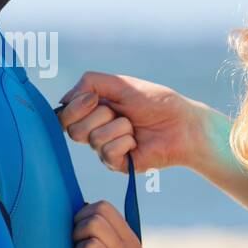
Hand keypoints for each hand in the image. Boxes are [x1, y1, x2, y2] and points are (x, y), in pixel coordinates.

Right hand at [57, 71, 203, 173]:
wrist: (183, 124)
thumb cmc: (156, 102)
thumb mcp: (121, 83)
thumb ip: (90, 82)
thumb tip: (63, 100)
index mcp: (93, 111)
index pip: (64, 115)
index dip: (74, 107)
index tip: (93, 99)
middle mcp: (95, 130)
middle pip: (73, 130)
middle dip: (99, 116)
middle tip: (121, 112)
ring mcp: (105, 149)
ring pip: (93, 139)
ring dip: (119, 127)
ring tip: (134, 126)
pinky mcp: (117, 164)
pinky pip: (107, 152)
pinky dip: (124, 142)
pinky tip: (137, 141)